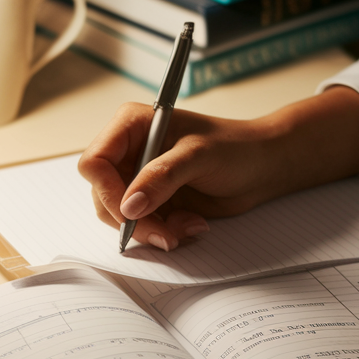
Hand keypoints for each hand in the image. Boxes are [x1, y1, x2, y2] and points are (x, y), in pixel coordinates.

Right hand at [78, 86, 358, 249]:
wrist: (263, 167)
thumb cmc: (237, 147)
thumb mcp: (199, 156)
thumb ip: (162, 177)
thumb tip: (130, 205)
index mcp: (132, 126)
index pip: (95, 161)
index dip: (107, 190)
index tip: (131, 212)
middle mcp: (130, 151)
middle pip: (103, 195)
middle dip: (133, 220)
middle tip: (165, 233)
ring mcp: (140, 178)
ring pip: (121, 217)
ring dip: (152, 230)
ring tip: (185, 227)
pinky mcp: (154, 201)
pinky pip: (143, 227)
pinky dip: (165, 232)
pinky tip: (192, 224)